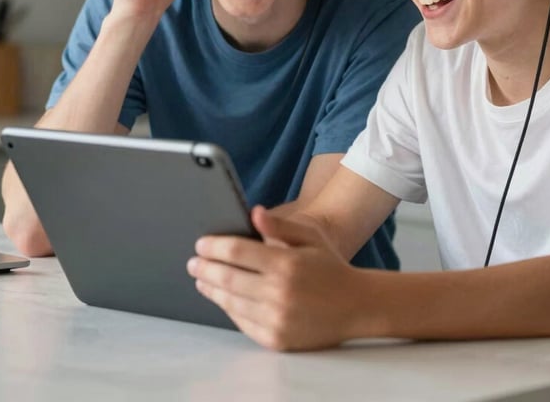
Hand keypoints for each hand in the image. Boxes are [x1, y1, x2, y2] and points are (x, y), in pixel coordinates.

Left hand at [188, 206, 366, 350]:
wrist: (356, 306)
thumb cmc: (330, 266)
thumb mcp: (310, 236)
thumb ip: (280, 225)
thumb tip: (254, 212)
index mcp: (286, 263)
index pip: (236, 251)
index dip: (214, 246)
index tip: (201, 243)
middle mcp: (279, 293)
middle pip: (227, 278)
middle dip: (205, 268)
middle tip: (193, 262)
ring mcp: (276, 318)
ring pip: (231, 302)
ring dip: (212, 289)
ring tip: (202, 280)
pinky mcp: (276, 338)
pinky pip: (242, 322)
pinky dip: (229, 309)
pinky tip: (223, 298)